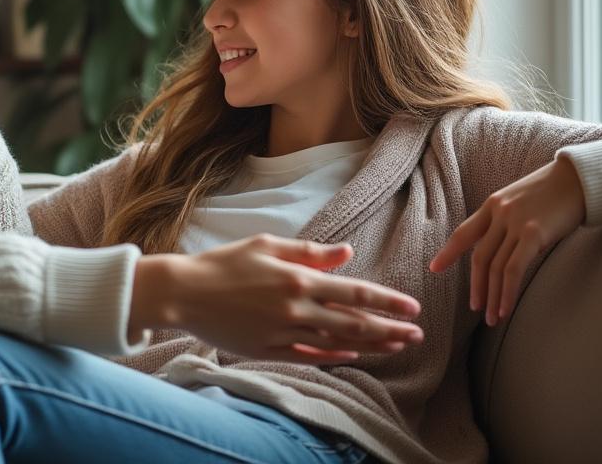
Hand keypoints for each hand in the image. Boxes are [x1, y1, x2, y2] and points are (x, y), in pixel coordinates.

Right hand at [131, 234, 423, 364]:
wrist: (184, 293)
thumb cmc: (224, 262)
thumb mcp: (267, 245)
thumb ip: (309, 252)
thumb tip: (347, 253)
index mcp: (297, 279)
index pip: (354, 292)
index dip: (387, 301)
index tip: (412, 307)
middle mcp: (295, 309)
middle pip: (353, 322)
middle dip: (389, 328)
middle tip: (417, 334)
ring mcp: (282, 333)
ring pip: (336, 342)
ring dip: (370, 345)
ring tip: (396, 346)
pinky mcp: (268, 350)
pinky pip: (309, 357)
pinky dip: (334, 357)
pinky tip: (353, 356)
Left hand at [428, 157, 585, 325]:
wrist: (580, 178)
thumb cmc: (555, 192)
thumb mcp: (521, 200)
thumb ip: (508, 222)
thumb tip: (504, 252)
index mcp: (492, 204)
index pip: (464, 232)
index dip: (448, 252)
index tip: (434, 268)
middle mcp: (499, 213)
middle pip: (480, 257)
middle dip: (476, 286)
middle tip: (475, 308)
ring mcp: (515, 223)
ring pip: (495, 267)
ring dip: (493, 296)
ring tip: (492, 317)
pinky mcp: (533, 234)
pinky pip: (513, 269)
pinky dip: (507, 292)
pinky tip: (505, 308)